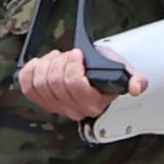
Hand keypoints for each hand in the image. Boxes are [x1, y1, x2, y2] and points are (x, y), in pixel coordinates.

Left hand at [15, 48, 136, 120]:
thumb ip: (134, 79)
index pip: (75, 85)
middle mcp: (74, 109)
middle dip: (61, 62)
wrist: (93, 74)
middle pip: (55, 82)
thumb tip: (136, 87)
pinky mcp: (42, 100)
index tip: (78, 54)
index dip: (73, 65)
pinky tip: (39, 64)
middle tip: (69, 55)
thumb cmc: (106, 72)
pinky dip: (29, 72)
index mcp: (94, 103)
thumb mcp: (125, 72)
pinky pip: (27, 88)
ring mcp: (56, 106)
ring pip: (40, 83)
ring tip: (58, 59)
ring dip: (47, 64)